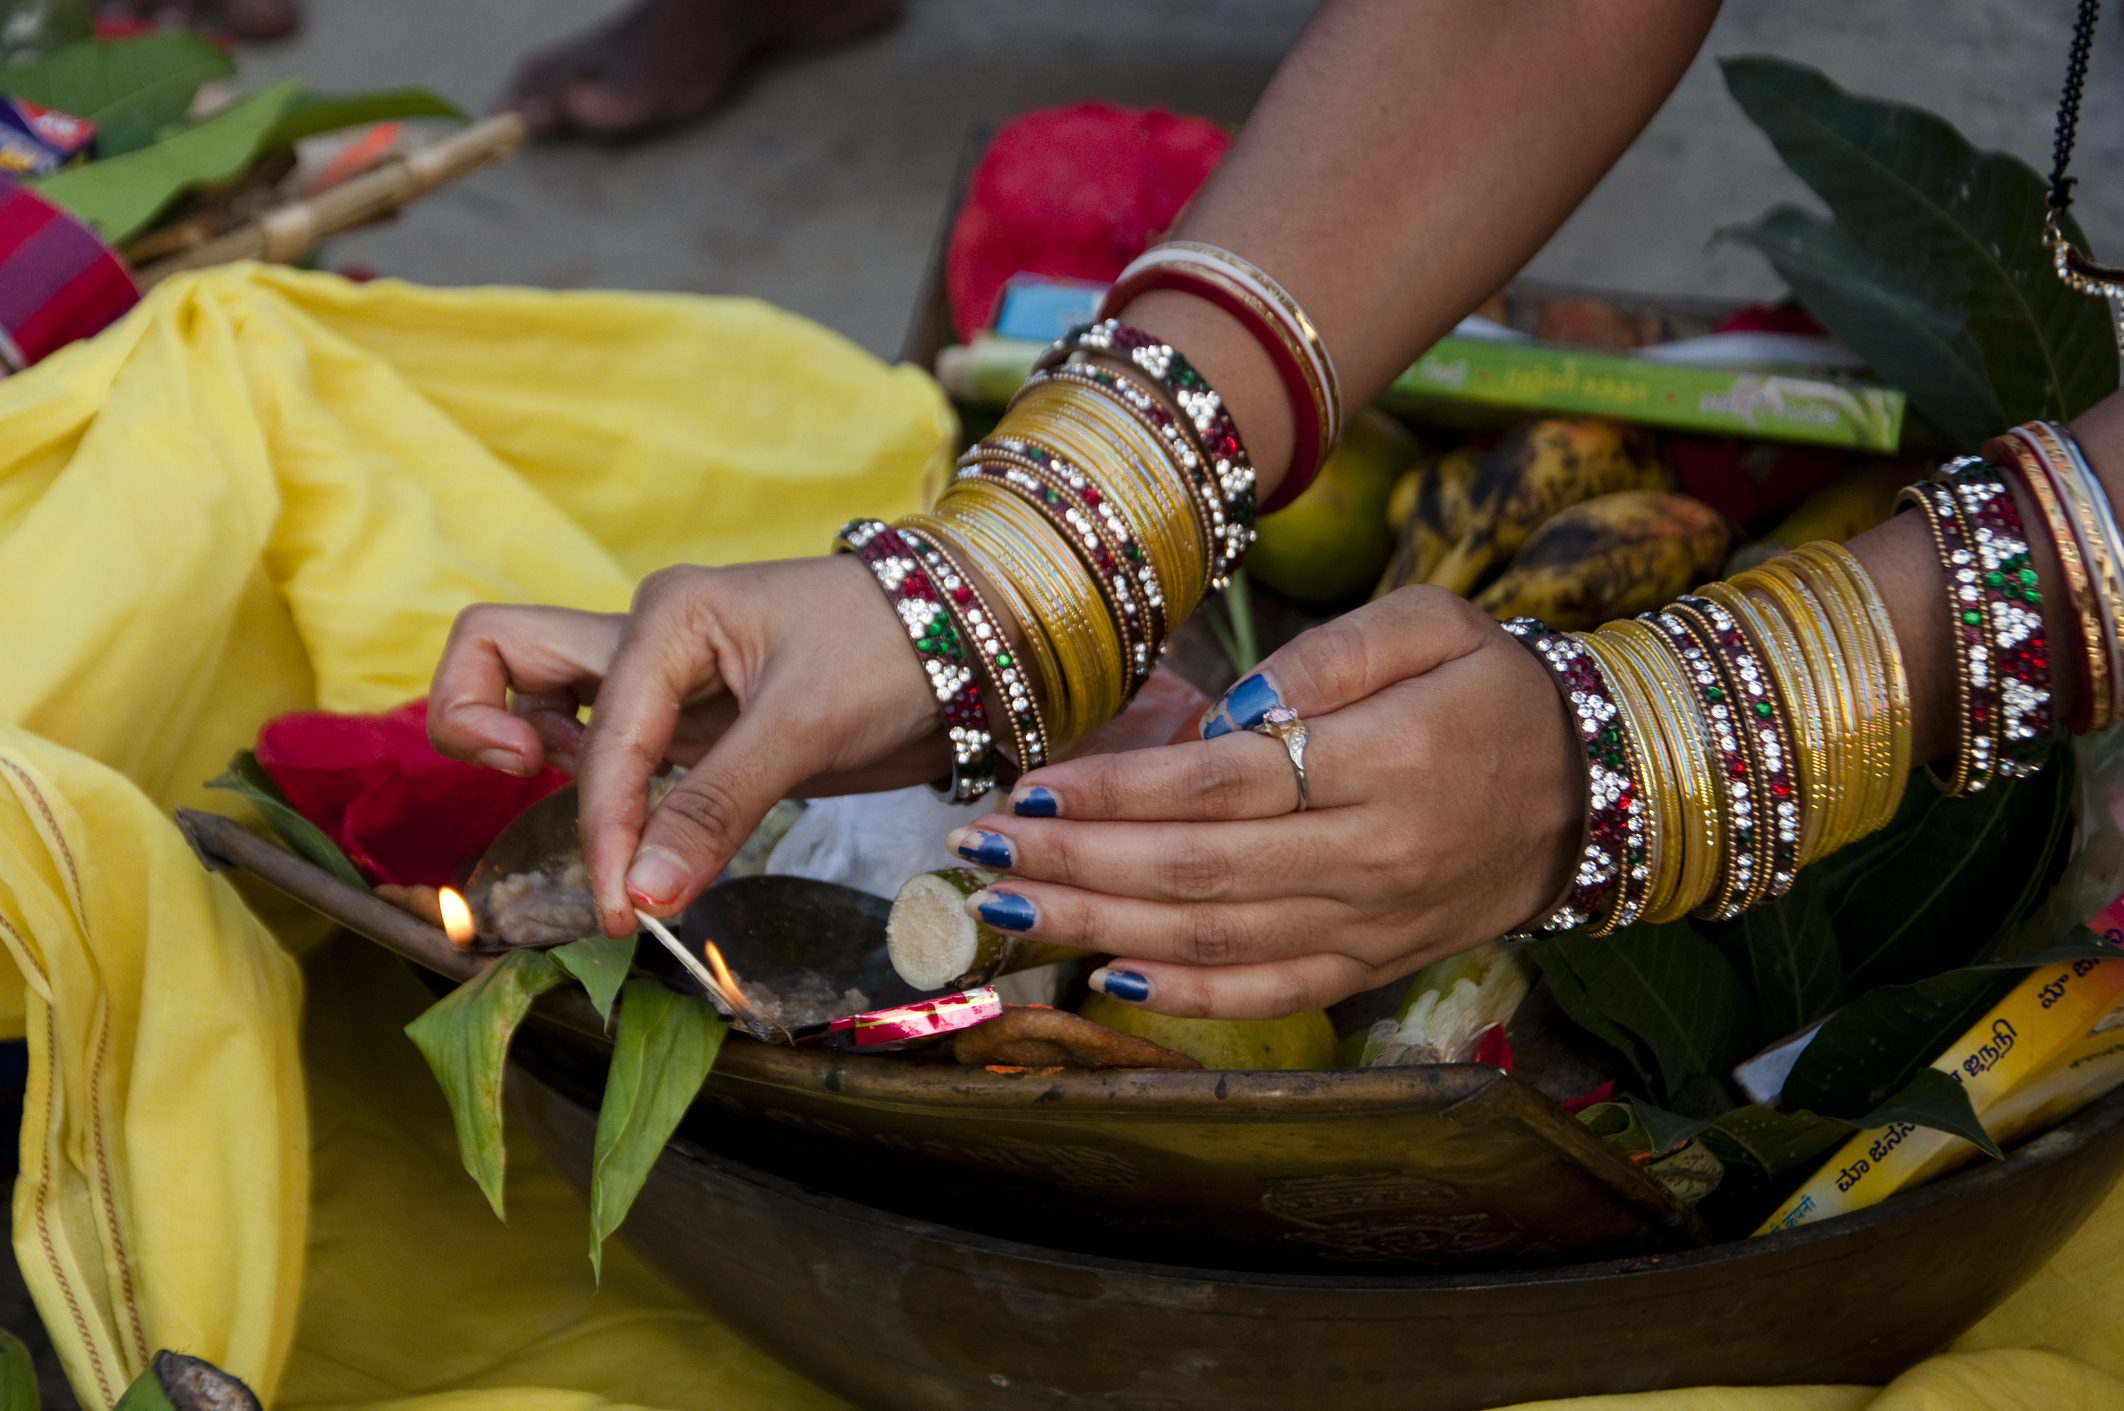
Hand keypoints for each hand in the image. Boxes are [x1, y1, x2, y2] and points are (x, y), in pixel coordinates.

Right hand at [428, 557, 949, 934]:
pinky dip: (596, 787)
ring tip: (602, 826)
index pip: (597, 739)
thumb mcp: (807, 727)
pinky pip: (605, 746)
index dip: (602, 830)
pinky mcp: (688, 720)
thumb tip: (639, 896)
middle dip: (478, 719)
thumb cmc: (894, 654)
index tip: (624, 912)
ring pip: (543, 699)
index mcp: (667, 615)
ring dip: (539, 758)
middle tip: (528, 785)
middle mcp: (646, 637)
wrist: (969, 640)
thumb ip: (718, 808)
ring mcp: (661, 678)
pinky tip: (633, 830)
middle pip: (500, 652)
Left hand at [940, 588, 1582, 1017]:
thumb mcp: (1438, 623)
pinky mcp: (1373, 968)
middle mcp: (1372, 858)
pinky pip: (1268, 994)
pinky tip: (1103, 974)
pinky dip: (1183, 998)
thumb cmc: (1498, 691)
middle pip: (1194, 873)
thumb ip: (1332, 654)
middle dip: (1073, 864)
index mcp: (1385, 762)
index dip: (1115, 792)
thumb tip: (1229, 710)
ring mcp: (1371, 926)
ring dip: (1097, 927)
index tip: (1030, 784)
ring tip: (1005, 905)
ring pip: (1213, 943)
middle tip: (979, 848)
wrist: (1592, 791)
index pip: (1220, 787)